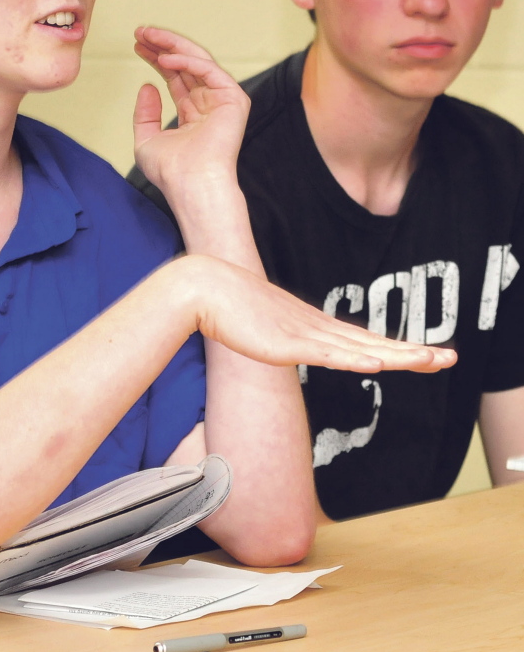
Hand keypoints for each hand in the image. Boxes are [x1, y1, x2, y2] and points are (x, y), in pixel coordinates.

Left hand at [132, 26, 247, 197]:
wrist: (190, 184)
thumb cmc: (170, 171)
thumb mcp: (146, 139)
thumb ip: (145, 114)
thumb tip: (147, 86)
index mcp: (193, 112)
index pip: (175, 76)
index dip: (156, 58)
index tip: (137, 45)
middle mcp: (209, 103)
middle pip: (186, 64)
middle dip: (163, 45)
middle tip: (140, 31)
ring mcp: (222, 100)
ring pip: (197, 60)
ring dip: (172, 45)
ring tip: (147, 36)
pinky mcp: (233, 99)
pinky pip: (208, 70)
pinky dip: (186, 61)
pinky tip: (164, 58)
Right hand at [183, 255, 456, 373]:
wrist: (200, 288)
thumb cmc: (223, 306)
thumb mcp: (259, 326)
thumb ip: (274, 336)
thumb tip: (278, 346)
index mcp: (309, 325)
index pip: (362, 340)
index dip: (396, 347)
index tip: (425, 354)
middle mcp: (314, 327)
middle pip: (372, 342)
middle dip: (412, 351)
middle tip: (450, 358)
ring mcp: (302, 333)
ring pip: (360, 348)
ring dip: (398, 355)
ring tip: (432, 360)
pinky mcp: (285, 342)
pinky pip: (326, 354)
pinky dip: (354, 358)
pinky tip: (378, 363)